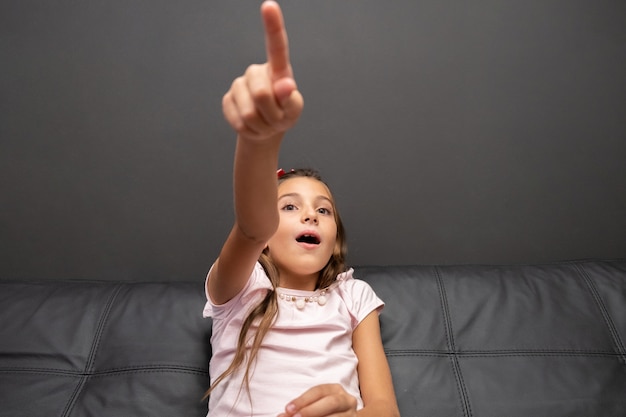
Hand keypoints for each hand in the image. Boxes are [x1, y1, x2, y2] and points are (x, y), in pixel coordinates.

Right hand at [222, 1, 303, 140]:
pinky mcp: (228, 100)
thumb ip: (291, 100)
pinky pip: (238, 121)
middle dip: (271, 115)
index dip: (273, 26)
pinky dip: (250, 131)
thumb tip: (285, 85)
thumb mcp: (293, 111)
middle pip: (262, 94)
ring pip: (249, 112)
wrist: (265, 130)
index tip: (269, 6)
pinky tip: (253, 126)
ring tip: (265, 123)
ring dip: (261, 125)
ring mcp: (239, 85)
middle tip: (276, 120)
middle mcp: (256, 72)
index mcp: (278, 69)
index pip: (276, 46)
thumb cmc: (283, 115)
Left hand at [278, 384, 357, 416]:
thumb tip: (282, 416)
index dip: (303, 400)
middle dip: (311, 411)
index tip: (288, 409)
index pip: (318, 391)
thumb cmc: (324, 411)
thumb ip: (300, 409)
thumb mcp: (313, 405)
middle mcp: (347, 401)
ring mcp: (352, 415)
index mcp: (336, 390)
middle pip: (331, 403)